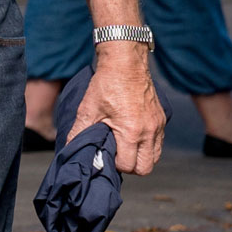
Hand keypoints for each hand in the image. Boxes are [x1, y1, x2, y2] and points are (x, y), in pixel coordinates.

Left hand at [70, 47, 166, 175]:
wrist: (125, 63)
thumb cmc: (106, 84)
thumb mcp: (88, 110)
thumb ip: (79, 133)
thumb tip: (70, 149)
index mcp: (131, 131)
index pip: (128, 166)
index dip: (115, 164)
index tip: (107, 154)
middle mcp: (149, 131)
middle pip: (146, 168)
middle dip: (131, 166)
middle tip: (117, 154)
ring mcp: (158, 125)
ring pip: (155, 157)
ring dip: (141, 157)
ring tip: (125, 146)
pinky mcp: (162, 119)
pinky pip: (159, 142)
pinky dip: (148, 145)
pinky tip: (133, 136)